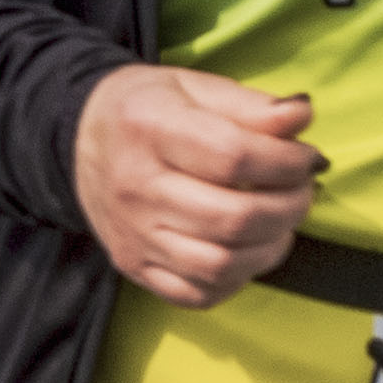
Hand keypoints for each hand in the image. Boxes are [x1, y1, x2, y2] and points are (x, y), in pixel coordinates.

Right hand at [72, 62, 321, 305]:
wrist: (76, 138)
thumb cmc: (147, 109)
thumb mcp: (194, 87)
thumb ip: (251, 105)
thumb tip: (303, 116)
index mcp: (149, 127)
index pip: (235, 157)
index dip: (288, 163)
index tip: (306, 158)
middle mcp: (135, 186)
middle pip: (235, 218)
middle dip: (291, 207)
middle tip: (302, 190)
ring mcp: (132, 234)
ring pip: (222, 265)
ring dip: (271, 247)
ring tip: (280, 222)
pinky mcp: (132, 265)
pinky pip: (197, 294)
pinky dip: (237, 279)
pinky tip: (246, 249)